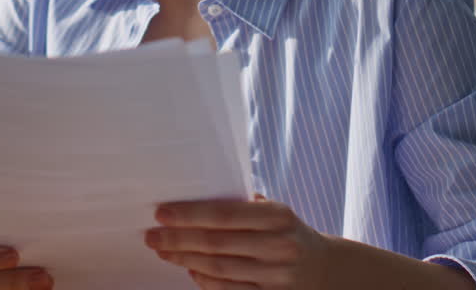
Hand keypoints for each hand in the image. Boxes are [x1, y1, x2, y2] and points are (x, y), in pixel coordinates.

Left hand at [144, 195, 333, 288]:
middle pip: (216, 244)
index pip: (225, 215)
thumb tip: (194, 195)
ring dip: (185, 260)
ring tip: (164, 251)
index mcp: (278, 216)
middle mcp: (279, 246)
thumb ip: (242, 204)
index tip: (162, 213)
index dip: (190, 215)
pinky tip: (190, 270)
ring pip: (220, 269)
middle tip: (152, 236)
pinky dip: (206, 281)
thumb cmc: (288, 232)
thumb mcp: (275, 210)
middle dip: (178, 240)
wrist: (323, 268)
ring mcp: (277, 276)